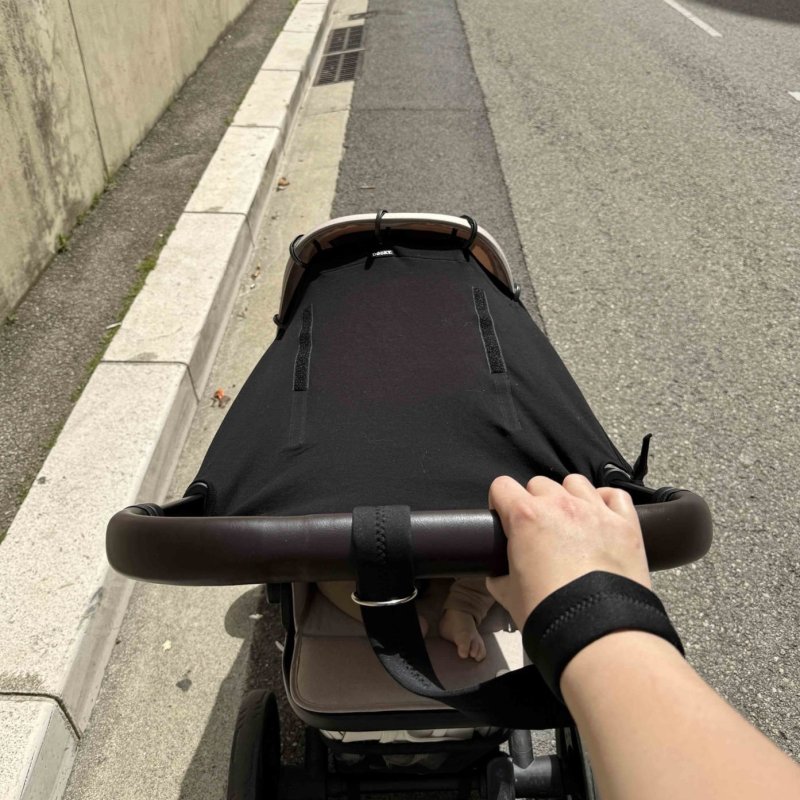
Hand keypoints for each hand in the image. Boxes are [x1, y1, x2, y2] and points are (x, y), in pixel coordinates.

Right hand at [485, 474, 650, 629]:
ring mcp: (595, 511)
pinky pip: (615, 496)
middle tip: (538, 530)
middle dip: (534, 502)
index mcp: (525, 517)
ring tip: (571, 522)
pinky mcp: (625, 524)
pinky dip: (606, 502)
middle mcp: (560, 505)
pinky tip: (601, 519)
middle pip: (539, 484)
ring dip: (568, 497)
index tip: (504, 517)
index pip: (502, 486)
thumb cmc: (550, 613)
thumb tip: (498, 575)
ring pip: (575, 483)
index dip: (499, 502)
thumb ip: (499, 576)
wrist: (597, 632)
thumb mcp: (508, 595)